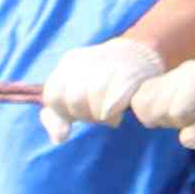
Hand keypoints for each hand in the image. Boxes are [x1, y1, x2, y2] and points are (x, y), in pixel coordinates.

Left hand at [32, 35, 165, 136]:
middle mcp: (85, 61)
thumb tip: (59, 138)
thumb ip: (57, 115)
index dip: (63, 112)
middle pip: (75, 101)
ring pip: (95, 103)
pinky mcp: (128, 75)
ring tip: (109, 115)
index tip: (77, 114)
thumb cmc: (105, 80)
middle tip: (97, 115)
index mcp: (69, 63)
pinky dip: (114, 114)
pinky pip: (113, 105)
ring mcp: (107, 66)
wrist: (141, 54)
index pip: (53, 96)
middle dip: (85, 115)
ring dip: (102, 117)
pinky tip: (118, 112)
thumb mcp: (75, 91)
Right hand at [133, 53, 194, 149]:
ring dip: (159, 115)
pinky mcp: (171, 78)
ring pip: (142, 102)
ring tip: (186, 114)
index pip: (175, 111)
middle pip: (150, 107)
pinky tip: (176, 111)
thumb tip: (184, 140)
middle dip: (169, 120)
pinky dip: (154, 108)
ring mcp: (175, 73)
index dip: (188, 122)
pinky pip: (145, 96)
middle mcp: (182, 72)